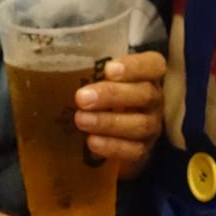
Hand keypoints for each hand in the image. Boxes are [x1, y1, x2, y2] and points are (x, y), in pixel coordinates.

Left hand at [74, 51, 165, 176]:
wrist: (116, 133)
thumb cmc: (105, 95)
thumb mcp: (102, 78)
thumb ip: (92, 70)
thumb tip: (61, 64)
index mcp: (149, 75)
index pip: (153, 65)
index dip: (134, 66)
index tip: (109, 69)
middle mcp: (154, 100)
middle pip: (144, 94)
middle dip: (112, 95)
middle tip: (82, 97)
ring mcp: (152, 127)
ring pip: (139, 124)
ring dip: (108, 122)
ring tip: (81, 120)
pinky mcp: (143, 151)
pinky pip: (133, 150)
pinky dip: (112, 146)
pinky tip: (92, 142)